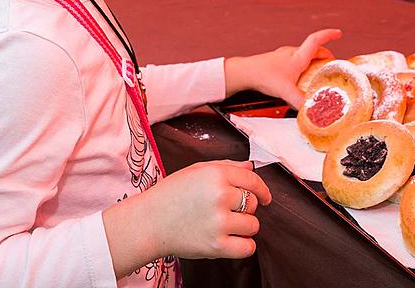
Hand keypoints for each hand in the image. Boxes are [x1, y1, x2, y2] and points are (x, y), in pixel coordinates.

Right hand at [146, 160, 270, 259]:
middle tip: (226, 210)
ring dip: (243, 227)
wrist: (148, 223)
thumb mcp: (196, 171)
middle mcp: (220, 196)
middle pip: (254, 203)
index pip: (253, 180)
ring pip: (253, 225)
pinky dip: (243, 245)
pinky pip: (247, 247)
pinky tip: (231, 240)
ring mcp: (219, 222)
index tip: (266, 197)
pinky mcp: (216, 246)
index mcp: (216, 175)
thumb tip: (250, 167)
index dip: (263, 189)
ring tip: (224, 225)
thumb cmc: (170, 196)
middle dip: (245, 207)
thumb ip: (226, 167)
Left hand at [224, 28, 341, 108]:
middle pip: (314, 49)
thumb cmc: (264, 76)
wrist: (245, 72)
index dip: (329, 35)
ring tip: (317, 72)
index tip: (339, 33)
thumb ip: (300, 103)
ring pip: (304, 54)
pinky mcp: (277, 60)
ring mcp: (284, 55)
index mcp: (298, 57)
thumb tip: (312, 111)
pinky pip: (295, 59)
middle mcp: (292, 53)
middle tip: (332, 65)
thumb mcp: (285, 92)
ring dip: (313, 60)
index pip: (316, 40)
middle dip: (326, 55)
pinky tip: (299, 77)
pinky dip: (302, 65)